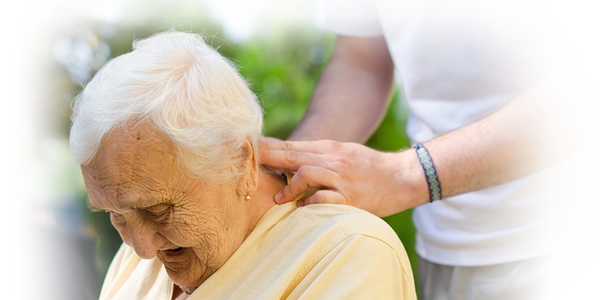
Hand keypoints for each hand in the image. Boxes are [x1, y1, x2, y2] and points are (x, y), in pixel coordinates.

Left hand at [259, 137, 428, 216]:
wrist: (403, 177)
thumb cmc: (369, 168)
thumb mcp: (344, 154)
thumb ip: (317, 157)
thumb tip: (287, 162)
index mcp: (328, 149)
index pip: (291, 146)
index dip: (267, 147)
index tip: (246, 148)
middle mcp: (332, 160)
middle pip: (293, 155)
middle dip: (267, 158)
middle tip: (245, 163)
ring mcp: (341, 178)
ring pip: (306, 172)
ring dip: (289, 185)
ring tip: (278, 199)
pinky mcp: (351, 198)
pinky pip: (324, 198)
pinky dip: (311, 203)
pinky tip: (303, 209)